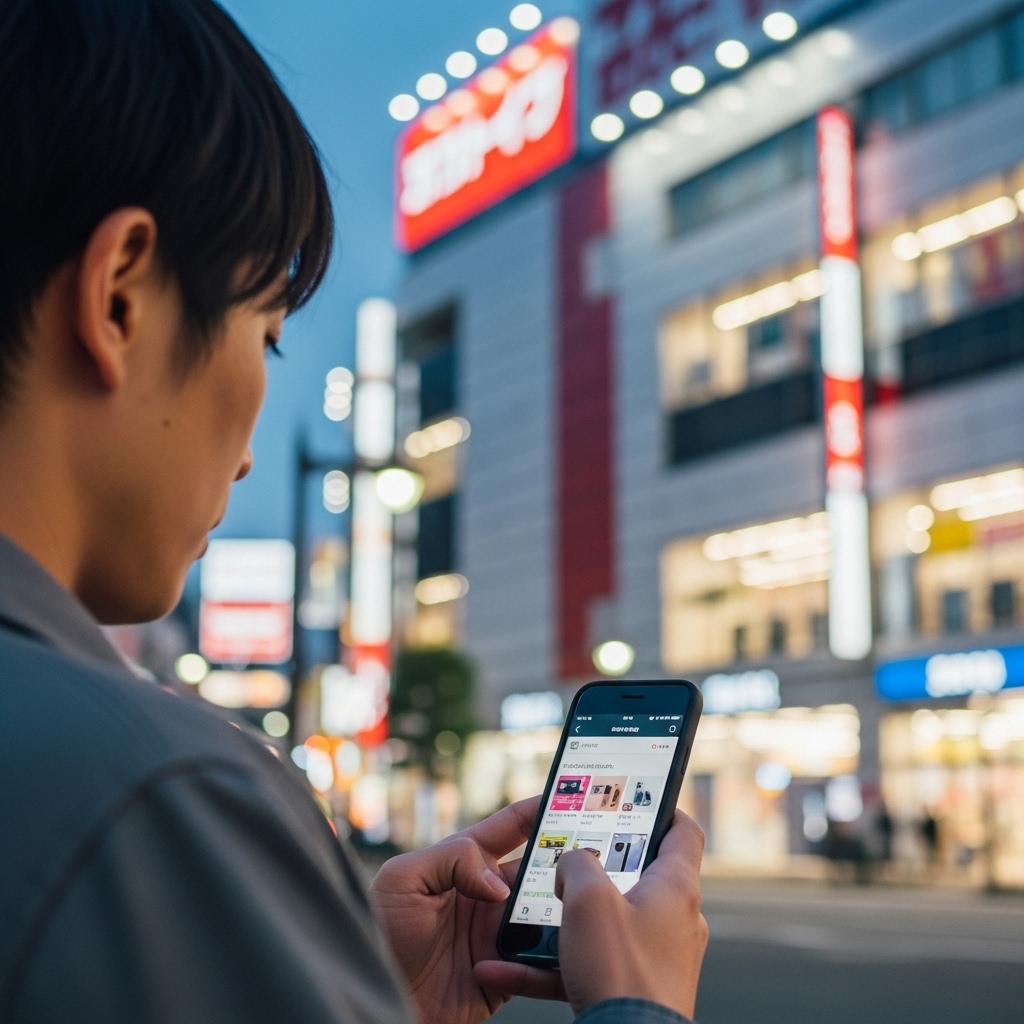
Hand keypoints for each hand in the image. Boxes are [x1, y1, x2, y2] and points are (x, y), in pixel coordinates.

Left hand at [369, 797, 564, 1023]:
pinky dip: (555, 955)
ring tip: (586, 901)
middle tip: (594, 853)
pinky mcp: (503, 974)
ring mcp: (495, 934)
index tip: (570, 795)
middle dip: (566, 858)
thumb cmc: (376, 933)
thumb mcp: (403, 878)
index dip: (539, 810)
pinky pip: (539, 963)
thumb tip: (498, 883)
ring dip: (565, 906)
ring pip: (546, 913)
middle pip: (538, 869)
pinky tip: (564, 947)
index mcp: (464, 863)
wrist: (373, 1001)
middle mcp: (486, 895)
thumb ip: (452, 859)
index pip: (509, 828)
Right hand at [475, 811, 707, 1019]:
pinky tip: (505, 970)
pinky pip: (589, 965)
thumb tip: (573, 861)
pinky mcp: (635, 990)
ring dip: (563, 921)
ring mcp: (656, 957)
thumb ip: (577, 864)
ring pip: (605, 925)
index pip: (682, 831)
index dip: (661, 808)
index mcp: (674, 886)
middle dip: (595, 868)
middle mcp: (674, 919)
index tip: (634, 799)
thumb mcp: (588, 899)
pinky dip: (550, 966)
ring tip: (525, 915)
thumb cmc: (620, 972)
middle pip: (637, 876)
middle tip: (564, 857)